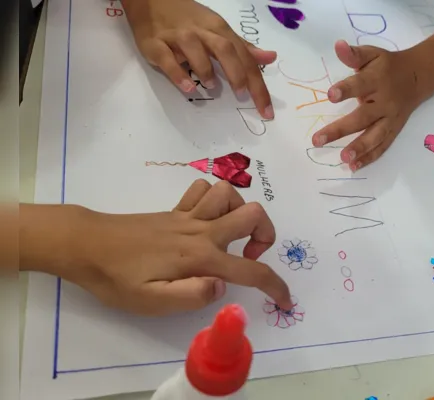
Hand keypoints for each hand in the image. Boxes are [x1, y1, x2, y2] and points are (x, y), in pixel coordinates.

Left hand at [66, 180, 291, 315]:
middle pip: (253, 214)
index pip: (251, 272)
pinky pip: (203, 189)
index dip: (275, 287)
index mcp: (201, 258)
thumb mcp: (151, 301)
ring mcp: (188, 217)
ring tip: (229, 236)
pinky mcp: (175, 211)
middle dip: (265, 236)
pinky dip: (213, 199)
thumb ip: (192, 296)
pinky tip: (206, 219)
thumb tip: (221, 287)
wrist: (86, 244)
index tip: (285, 301)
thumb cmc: (117, 277)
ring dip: (240, 213)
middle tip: (247, 259)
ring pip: (230, 193)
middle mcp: (201, 232)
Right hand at [122, 0, 274, 118]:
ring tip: (212, 87)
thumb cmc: (190, 19)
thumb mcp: (220, 29)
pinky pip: (166, 59)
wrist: (151, 0)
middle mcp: (201, 32)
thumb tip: (270, 57)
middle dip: (237, 73)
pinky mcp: (155, 44)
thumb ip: (243, 47)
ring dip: (206, 69)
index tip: (267, 110)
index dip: (258, 84)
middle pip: (225, 50)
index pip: (245, 57)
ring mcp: (177, 37)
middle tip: (243, 96)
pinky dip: (177, 73)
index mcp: (220, 30)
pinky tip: (187, 87)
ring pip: (195, 49)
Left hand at [311, 41, 419, 170]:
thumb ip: (354, 54)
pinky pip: (383, 146)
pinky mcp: (394, 131)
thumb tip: (337, 45)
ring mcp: (390, 119)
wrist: (417, 77)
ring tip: (343, 159)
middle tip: (317, 140)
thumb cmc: (387, 65)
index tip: (330, 95)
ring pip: (375, 136)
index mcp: (378, 80)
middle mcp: (385, 102)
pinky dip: (370, 158)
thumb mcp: (372, 54)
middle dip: (340, 129)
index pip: (360, 85)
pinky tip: (354, 167)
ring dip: (360, 149)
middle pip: (362, 117)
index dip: (346, 90)